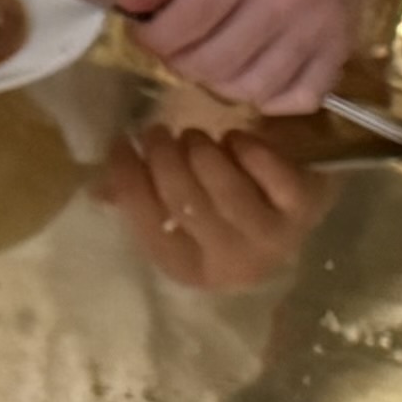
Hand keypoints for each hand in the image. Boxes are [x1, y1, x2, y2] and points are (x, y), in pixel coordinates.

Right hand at [104, 120, 332, 294]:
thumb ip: (138, 198)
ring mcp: (272, 238)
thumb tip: (98, 188)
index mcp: (192, 269)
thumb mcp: (183, 204)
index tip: (119, 143)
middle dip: (164, 159)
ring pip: (224, 190)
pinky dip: (247, 150)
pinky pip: (268, 173)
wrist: (298, 194)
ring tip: (195, 137)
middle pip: (185, 205)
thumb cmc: (226, 198)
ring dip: (203, 153)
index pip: (150, 228)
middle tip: (157, 132)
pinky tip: (237, 141)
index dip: (129, 183)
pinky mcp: (304, 208)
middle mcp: (232, 264)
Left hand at [114, 0, 397, 113]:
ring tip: (208, 54)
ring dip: (217, 82)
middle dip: (177, 61)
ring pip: (251, 88)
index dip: (150, 38)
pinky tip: (253, 69)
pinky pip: (301, 98)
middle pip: (213, 63)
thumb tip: (128, 8)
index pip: (185, 23)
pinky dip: (270, 97)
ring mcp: (321, 26)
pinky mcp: (343, 45)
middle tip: (172, 43)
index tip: (142, 31)